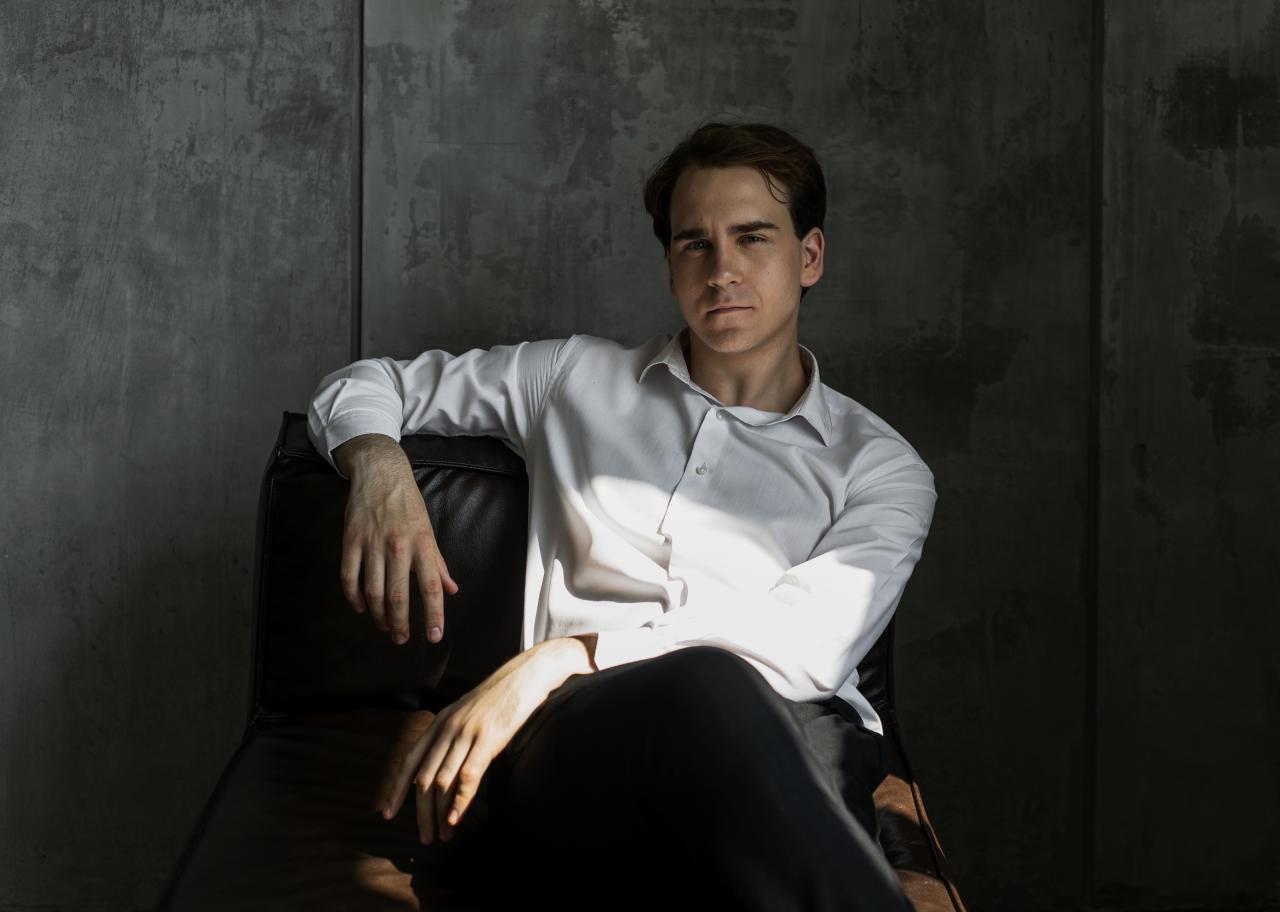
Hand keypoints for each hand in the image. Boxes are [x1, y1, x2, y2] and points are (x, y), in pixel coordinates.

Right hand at [333, 434, 458, 644]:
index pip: (431, 586)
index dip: (434, 614)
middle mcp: (398, 546)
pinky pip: (349, 577)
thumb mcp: (429, 531)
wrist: (380, 473)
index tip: (435, 636)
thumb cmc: (408, 504)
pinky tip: (361, 607)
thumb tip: (452, 589)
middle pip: (398, 596)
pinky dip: (354, 597)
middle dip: (401, 623)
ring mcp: (372, 543)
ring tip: (384, 627)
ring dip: (378, 615)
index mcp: (423, 544)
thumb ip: (438, 563)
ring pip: (373, 591)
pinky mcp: (351, 540)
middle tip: (402, 639)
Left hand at [379, 640, 570, 844]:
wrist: (524, 677)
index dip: (396, 789)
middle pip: (423, 778)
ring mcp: (466, 733)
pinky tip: (455, 819)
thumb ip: (453, 737)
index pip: (409, 760)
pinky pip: (467, 775)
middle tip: (424, 838)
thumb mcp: (467, 715)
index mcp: (439, 723)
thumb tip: (444, 768)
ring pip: (442, 781)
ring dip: (439, 814)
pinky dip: (460, 800)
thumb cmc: (499, 699)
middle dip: (421, 812)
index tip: (388, 814)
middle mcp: (447, 728)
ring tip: (442, 836)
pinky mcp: (487, 739)